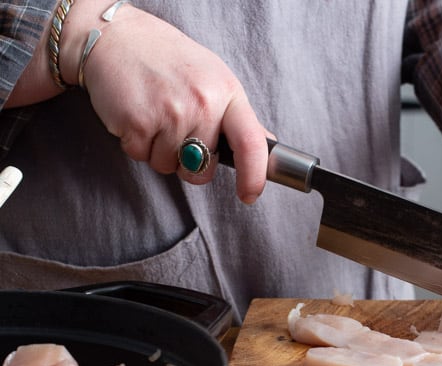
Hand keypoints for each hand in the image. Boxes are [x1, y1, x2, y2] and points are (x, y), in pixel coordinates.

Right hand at [69, 3, 267, 202]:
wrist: (118, 38)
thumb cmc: (169, 60)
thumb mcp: (214, 79)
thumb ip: (239, 117)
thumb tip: (266, 143)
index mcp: (227, 93)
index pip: (251, 143)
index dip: (254, 176)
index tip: (250, 195)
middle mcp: (203, 104)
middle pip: (202, 169)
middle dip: (189, 163)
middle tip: (178, 130)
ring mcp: (170, 113)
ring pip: (168, 167)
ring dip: (159, 151)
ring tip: (155, 115)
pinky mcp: (138, 122)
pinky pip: (141, 157)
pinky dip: (136, 143)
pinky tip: (138, 114)